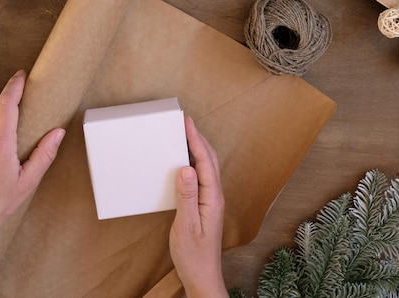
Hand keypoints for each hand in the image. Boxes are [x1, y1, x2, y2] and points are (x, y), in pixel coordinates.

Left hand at [0, 69, 64, 297]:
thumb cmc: (1, 203)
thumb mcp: (29, 181)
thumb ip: (44, 153)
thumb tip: (59, 132)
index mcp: (0, 146)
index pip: (6, 104)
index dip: (14, 86)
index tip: (21, 75)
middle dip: (6, 99)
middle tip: (19, 102)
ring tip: (6, 136)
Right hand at [169, 116, 227, 297]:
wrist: (201, 276)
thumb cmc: (193, 255)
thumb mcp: (186, 225)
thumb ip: (187, 196)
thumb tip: (186, 168)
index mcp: (212, 198)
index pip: (205, 161)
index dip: (196, 139)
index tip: (187, 122)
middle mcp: (215, 196)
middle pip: (210, 159)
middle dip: (198, 138)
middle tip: (185, 122)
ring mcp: (211, 200)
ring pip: (207, 167)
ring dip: (197, 149)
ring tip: (184, 135)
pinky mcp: (205, 205)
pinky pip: (202, 177)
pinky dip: (194, 162)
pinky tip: (184, 163)